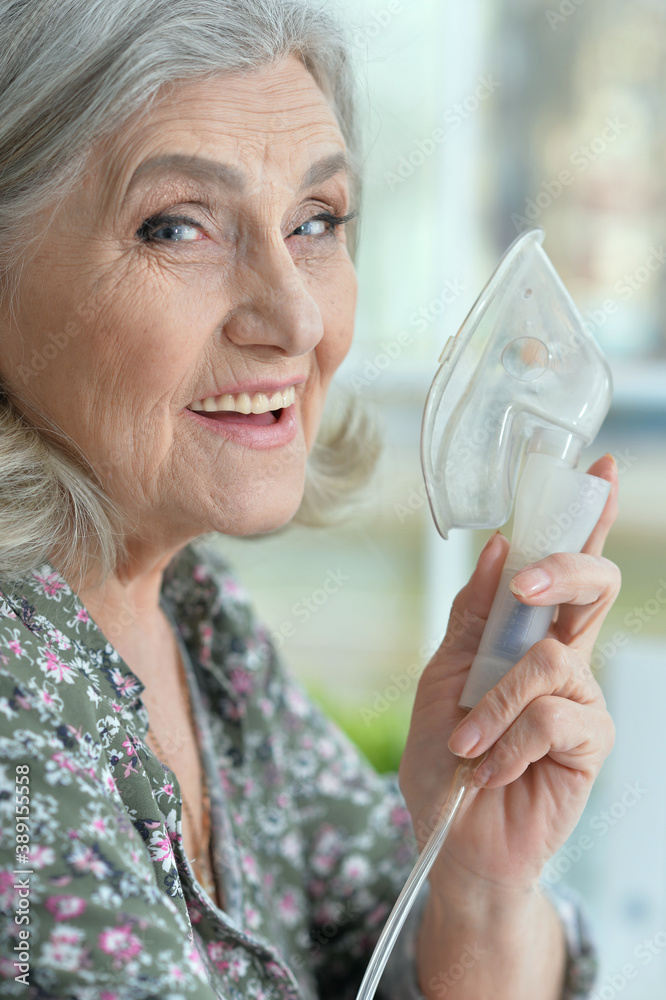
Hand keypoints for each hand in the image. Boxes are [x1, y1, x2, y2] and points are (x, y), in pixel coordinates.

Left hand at [398, 454, 619, 897]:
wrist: (450, 838)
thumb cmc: (444, 756)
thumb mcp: (443, 674)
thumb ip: (473, 616)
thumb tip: (498, 550)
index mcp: (528, 635)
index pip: (565, 567)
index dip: (585, 518)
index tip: (596, 469)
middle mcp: (565, 660)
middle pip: (592, 586)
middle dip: (562, 570)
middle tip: (525, 589)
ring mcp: (581, 701)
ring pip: (551, 661)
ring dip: (493, 703)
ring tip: (467, 742)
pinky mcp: (587, 745)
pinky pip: (551, 718)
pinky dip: (506, 741)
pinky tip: (490, 769)